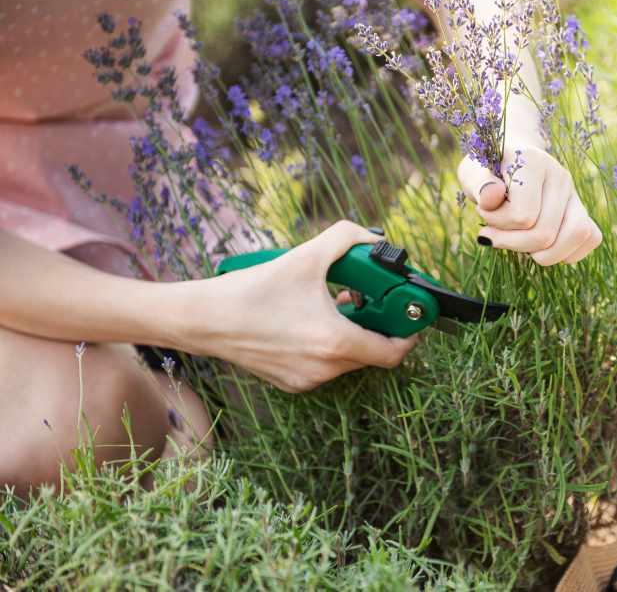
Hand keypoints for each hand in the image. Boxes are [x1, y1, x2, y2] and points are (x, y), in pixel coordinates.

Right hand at [186, 221, 417, 392]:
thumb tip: (373, 238)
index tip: (408, 314)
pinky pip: (324, 364)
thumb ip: (345, 238)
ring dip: (351, 331)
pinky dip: (328, 343)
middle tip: (368, 296)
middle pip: (371, 351)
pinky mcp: (290, 382)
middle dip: (376, 323)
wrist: (204, 320)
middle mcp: (324, 369)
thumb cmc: (252, 290)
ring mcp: (307, 380)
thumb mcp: (305, 256)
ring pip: (347, 358)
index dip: (408, 334)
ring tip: (336, 299)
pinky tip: (312, 316)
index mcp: (335, 342)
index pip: (393, 352)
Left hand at [457, 146, 601, 264]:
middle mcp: (560, 176)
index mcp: (532, 162)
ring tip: (520, 245)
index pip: (522, 216)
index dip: (497, 223)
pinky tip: (540, 247)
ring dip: (543, 254)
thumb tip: (491, 197)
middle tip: (492, 234)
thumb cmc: (486, 169)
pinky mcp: (583, 208)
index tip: (482, 211)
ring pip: (576, 235)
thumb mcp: (472, 172)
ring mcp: (574, 193)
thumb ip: (478, 185)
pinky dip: (566, 252)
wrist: (509, 158)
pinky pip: (591, 237)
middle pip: (546, 233)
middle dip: (512, 243)